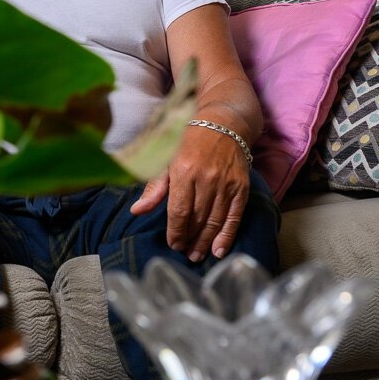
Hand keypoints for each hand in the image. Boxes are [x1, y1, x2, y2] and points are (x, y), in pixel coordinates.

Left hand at [129, 127, 248, 263]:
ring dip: (205, 242)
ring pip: (215, 220)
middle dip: (190, 239)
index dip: (176, 232)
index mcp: (183, 171)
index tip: (172, 244)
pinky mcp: (241, 187)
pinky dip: (227, 235)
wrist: (223, 124)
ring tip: (197, 255)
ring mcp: (226, 184)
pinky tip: (219, 250)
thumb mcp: (165, 160)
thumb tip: (136, 211)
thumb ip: (153, 188)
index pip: (179, 211)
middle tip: (184, 253)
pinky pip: (234, 216)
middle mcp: (206, 179)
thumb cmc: (188, 142)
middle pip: (197, 219)